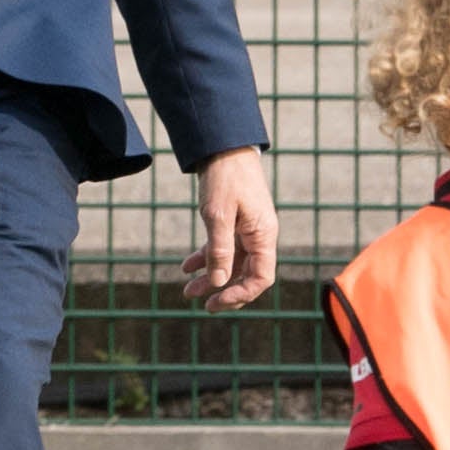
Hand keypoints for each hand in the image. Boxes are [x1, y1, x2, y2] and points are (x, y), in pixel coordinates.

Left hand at [180, 146, 278, 310]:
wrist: (224, 146)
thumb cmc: (225, 178)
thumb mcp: (218, 215)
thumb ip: (220, 250)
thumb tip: (219, 282)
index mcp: (264, 236)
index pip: (261, 278)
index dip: (240, 295)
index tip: (216, 300)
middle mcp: (260, 236)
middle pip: (246, 275)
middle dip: (223, 290)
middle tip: (200, 302)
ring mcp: (248, 229)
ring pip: (231, 263)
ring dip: (211, 277)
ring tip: (187, 290)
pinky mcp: (235, 222)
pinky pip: (223, 247)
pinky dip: (206, 258)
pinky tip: (186, 267)